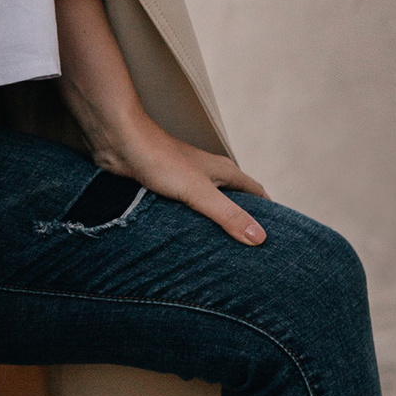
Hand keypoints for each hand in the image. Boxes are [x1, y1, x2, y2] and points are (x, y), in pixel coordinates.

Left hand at [52, 0, 268, 245]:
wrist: (119, 141)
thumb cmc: (158, 158)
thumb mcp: (198, 192)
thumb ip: (227, 215)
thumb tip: (259, 238)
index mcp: (224, 171)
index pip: (256, 193)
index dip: (267, 213)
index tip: (276, 237)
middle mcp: (208, 174)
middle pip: (234, 200)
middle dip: (241, 222)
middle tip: (248, 253)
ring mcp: (186, 180)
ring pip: (208, 205)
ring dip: (214, 224)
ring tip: (218, 253)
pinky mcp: (165, 186)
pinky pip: (185, 208)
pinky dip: (190, 224)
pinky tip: (184, 241)